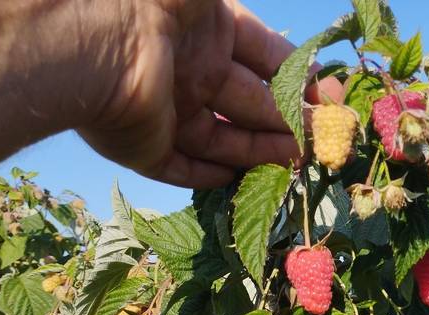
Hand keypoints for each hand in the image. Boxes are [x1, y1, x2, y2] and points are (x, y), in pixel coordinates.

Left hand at [79, 0, 341, 187]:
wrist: (99, 41)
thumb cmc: (160, 6)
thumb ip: (259, 29)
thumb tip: (308, 61)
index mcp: (207, 30)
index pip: (265, 56)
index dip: (299, 76)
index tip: (329, 99)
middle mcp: (189, 70)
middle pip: (251, 103)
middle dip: (291, 121)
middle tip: (326, 141)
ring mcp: (167, 112)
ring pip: (224, 140)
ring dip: (264, 153)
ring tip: (302, 164)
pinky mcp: (147, 149)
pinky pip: (184, 169)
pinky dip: (212, 178)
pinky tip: (244, 182)